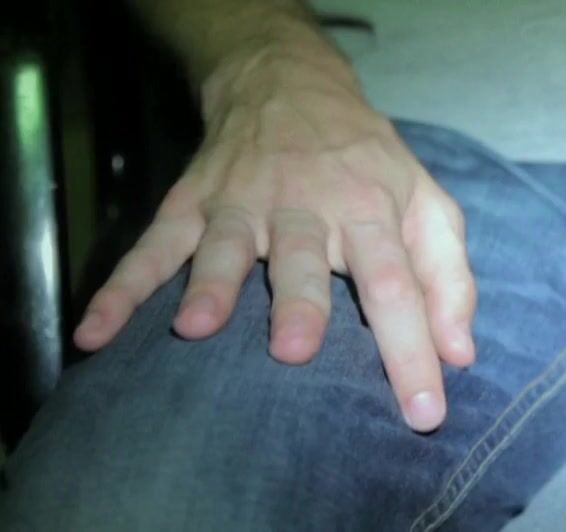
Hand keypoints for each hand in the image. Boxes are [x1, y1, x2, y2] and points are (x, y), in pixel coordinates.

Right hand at [73, 52, 474, 431]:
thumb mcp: (428, 205)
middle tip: (295, 353)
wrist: (291, 87)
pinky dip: (122, 287)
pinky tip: (97, 332)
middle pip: (305, 260)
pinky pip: (153, 246)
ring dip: (210, 285)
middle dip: (300, 304)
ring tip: (196, 328)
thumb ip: (450, 279)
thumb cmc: (370, 166)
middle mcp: (307, 208)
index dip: (411, 349)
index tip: (423, 411)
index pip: (398, 286)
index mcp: (372, 212)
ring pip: (225, 245)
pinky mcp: (192, 204)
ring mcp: (243, 205)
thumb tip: (460, 353)